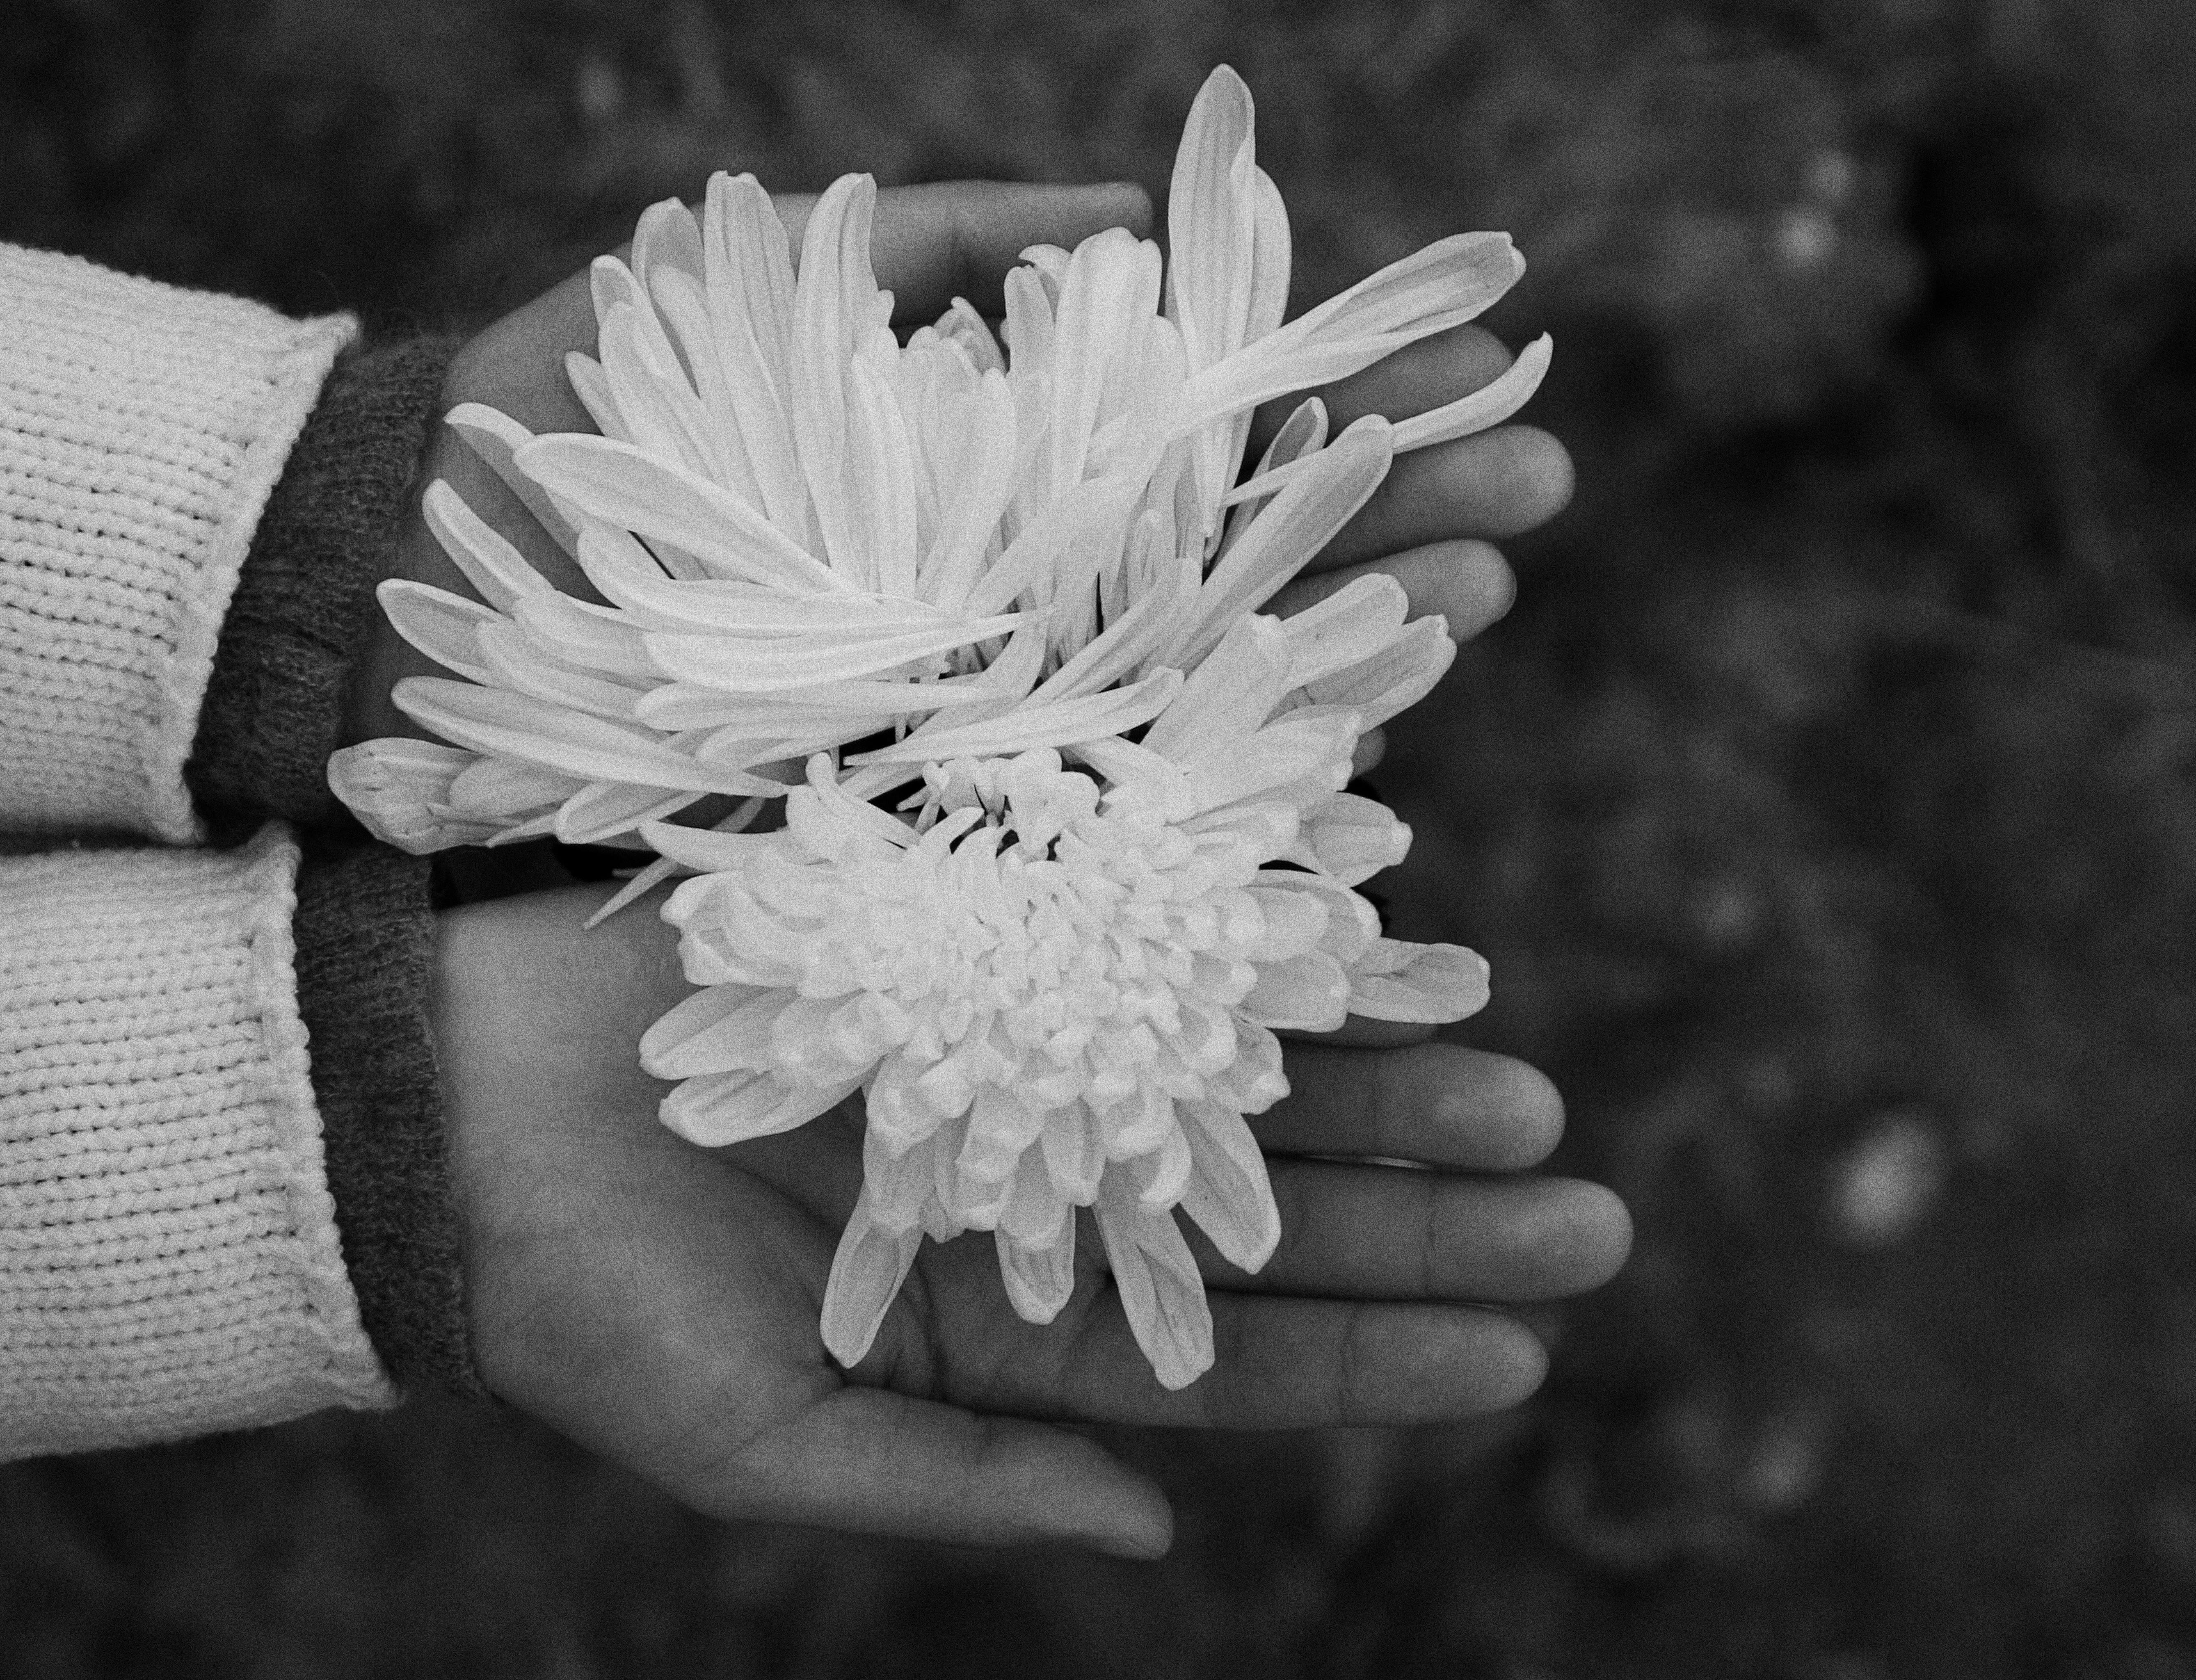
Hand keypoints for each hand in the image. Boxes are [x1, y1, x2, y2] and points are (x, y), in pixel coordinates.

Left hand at [342, 181, 1574, 775]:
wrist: (416, 600)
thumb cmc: (574, 433)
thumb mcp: (759, 291)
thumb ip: (945, 243)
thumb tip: (1136, 202)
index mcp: (991, 486)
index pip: (1212, 445)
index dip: (1340, 408)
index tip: (1476, 367)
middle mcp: (1012, 609)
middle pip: (1240, 560)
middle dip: (1395, 510)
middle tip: (1543, 480)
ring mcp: (978, 723)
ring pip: (1200, 680)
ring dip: (1353, 631)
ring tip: (1496, 582)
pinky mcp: (921, 831)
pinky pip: (1091, 813)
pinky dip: (1218, 787)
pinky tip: (1362, 754)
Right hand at [438, 885, 1630, 1554]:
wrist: (451, 1109)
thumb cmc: (581, 1302)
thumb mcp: (763, 1435)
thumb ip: (961, 1481)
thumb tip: (1152, 1529)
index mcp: (1013, 1319)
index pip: (1238, 1357)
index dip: (1385, 1358)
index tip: (1529, 1352)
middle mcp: (1048, 1181)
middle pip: (1281, 1208)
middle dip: (1433, 1216)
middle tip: (1587, 1207)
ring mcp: (1027, 1045)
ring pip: (1250, 1073)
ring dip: (1390, 1078)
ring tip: (1530, 1091)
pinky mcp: (983, 924)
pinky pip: (1155, 927)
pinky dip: (1262, 933)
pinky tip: (1382, 935)